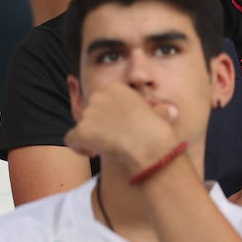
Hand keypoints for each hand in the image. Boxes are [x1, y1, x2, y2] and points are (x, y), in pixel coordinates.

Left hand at [64, 81, 179, 174]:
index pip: (104, 100)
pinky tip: (91, 153)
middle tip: (112, 139)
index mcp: (116, 88)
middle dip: (98, 125)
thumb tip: (170, 111)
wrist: (150, 144)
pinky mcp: (82, 130)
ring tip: (105, 148)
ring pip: (81, 125)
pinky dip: (78, 147)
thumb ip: (156, 110)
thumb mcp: (160, 113)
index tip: (119, 127)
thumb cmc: (158, 131)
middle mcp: (99, 96)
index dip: (109, 114)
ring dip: (91, 136)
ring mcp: (89, 113)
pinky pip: (70, 139)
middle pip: (91, 111)